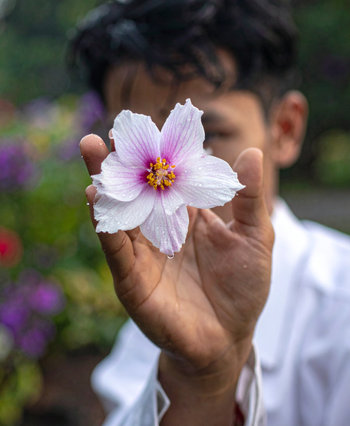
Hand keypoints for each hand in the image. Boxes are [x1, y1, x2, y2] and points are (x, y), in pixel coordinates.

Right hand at [80, 134, 273, 422]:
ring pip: (118, 213)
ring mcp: (142, 253)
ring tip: (92, 151)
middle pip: (135, 191)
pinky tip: (95, 197)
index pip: (166, 179)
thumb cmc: (242, 287)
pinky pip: (117, 248)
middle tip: (106, 133)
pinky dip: (105, 224)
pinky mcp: (132, 279)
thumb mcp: (253, 238)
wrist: (227, 337)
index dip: (156, 155)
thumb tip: (253, 152)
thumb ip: (249, 198)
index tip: (146, 127)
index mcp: (185, 216)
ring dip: (103, 184)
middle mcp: (158, 230)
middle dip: (119, 163)